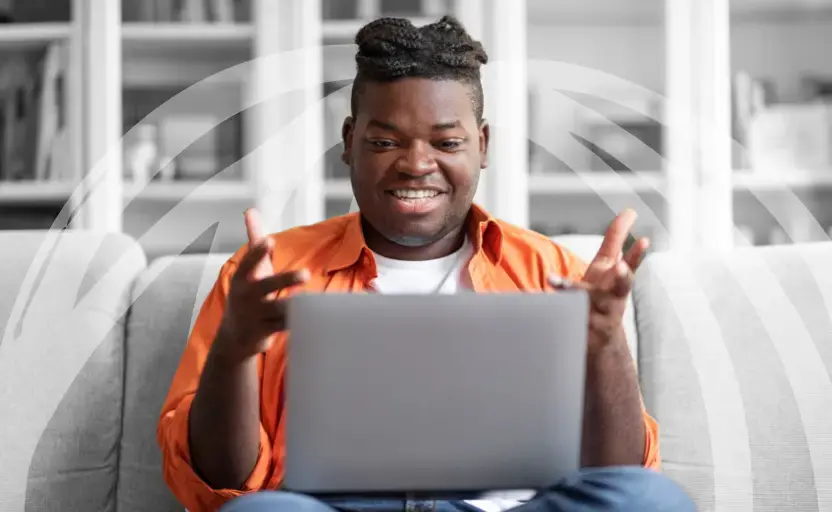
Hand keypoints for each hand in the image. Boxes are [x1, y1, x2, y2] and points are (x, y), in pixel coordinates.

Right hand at [214, 208, 308, 362]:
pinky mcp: (267, 332)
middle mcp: (247, 296)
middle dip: (285, 280)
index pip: (249, 263)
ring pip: (280, 309)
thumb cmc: (248, 293)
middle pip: (267, 287)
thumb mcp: (249, 269)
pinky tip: (317, 317)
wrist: (235, 336)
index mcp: (242, 278)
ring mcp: (256, 315)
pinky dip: (300, 322)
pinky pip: (286, 326)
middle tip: (306, 274)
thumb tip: (250, 210)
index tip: (269, 241)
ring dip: (296, 305)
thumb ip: (254, 241)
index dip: (258, 253)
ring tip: (313, 299)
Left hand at [549, 209, 648, 350]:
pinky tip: (528, 295)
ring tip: (551, 278)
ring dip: (569, 290)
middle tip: (621, 268)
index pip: (630, 263)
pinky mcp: (576, 327)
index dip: (636, 253)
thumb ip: (616, 240)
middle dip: (622, 277)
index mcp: (615, 282)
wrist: (601, 343)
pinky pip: (559, 315)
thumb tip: (630, 210)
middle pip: (620, 288)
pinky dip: (543, 305)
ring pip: (583, 302)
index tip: (644, 241)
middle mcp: (611, 299)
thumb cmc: (603, 295)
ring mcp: (595, 316)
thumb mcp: (608, 268)